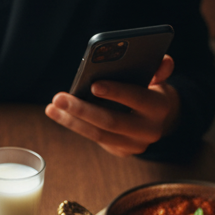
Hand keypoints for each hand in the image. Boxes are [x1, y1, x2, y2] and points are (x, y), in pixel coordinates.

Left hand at [44, 55, 179, 156]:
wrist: (160, 118)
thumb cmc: (151, 89)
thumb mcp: (159, 78)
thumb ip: (160, 68)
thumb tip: (162, 62)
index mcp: (160, 107)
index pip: (138, 98)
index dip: (117, 92)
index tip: (94, 85)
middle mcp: (149, 130)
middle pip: (112, 121)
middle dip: (83, 109)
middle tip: (59, 98)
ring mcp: (135, 145)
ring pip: (98, 134)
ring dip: (71, 120)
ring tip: (52, 107)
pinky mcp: (122, 151)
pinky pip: (95, 138)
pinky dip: (75, 125)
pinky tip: (58, 114)